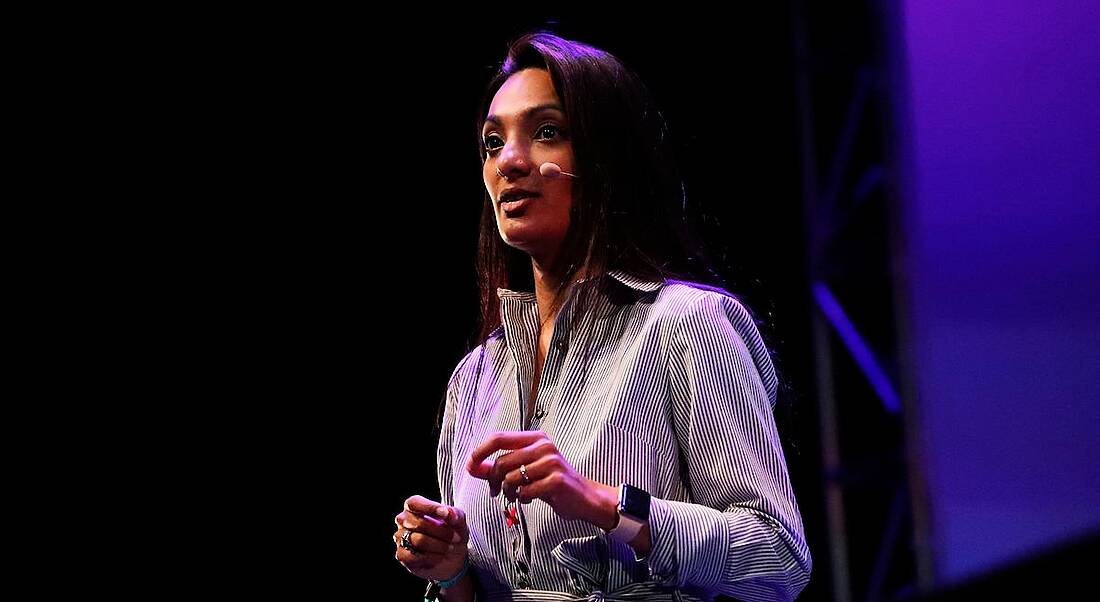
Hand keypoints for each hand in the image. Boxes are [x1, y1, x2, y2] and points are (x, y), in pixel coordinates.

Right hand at [393, 495, 468, 581]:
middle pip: (418, 524)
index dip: (430, 508)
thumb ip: (455, 514)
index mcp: (414, 506)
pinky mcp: (401, 555)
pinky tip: (440, 557)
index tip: (446, 514)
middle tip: (456, 538)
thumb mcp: (458, 522)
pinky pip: (413, 556)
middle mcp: (403, 520)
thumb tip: (449, 513)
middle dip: (441, 532)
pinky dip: (431, 557)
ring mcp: (400, 538)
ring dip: (439, 545)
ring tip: (450, 548)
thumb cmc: (452, 533)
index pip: (414, 503)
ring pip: (418, 540)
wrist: (452, 557)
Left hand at [466, 430, 617, 528]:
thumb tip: (472, 466)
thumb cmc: (554, 482)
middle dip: (492, 480)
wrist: (585, 498)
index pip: (499, 438)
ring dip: (508, 492)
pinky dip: (522, 499)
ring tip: (515, 495)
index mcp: (535, 438)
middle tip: (494, 491)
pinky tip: (529, 498)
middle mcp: (544, 446)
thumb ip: (498, 467)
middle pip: (502, 461)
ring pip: (511, 478)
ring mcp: (551, 463)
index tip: (471, 465)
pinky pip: (525, 492)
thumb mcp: (525, 470)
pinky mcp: (556, 480)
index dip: (480, 452)